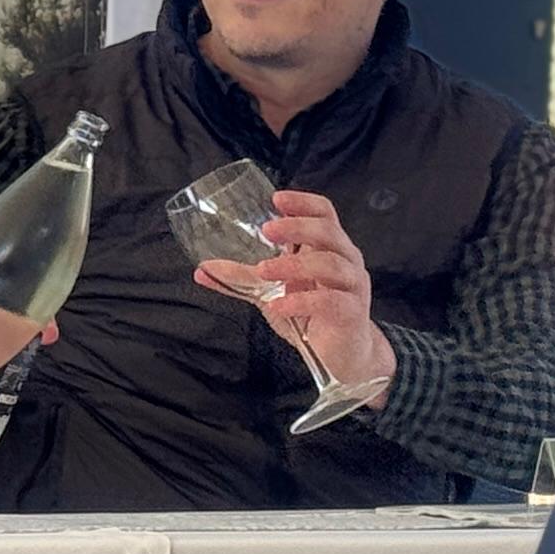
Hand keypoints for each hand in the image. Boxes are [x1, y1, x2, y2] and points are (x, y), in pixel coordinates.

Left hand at [246, 191, 393, 392]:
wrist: (340, 355)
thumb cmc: (310, 315)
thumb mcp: (270, 291)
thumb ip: (241, 278)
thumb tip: (202, 269)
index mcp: (328, 249)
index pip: (324, 214)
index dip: (304, 203)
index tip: (276, 198)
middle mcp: (345, 262)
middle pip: (329, 232)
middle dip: (297, 227)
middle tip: (267, 231)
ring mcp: (352, 287)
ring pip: (331, 265)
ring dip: (293, 264)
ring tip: (263, 271)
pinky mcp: (352, 314)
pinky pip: (330, 302)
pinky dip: (301, 302)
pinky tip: (278, 306)